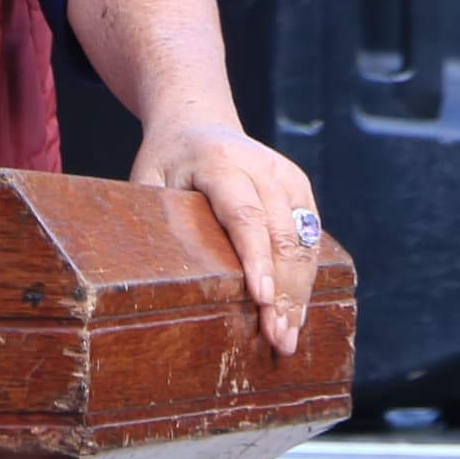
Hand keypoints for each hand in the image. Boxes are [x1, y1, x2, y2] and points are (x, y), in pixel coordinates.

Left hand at [132, 119, 323, 358]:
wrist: (196, 120)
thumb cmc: (167, 159)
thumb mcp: (149, 180)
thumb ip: (158, 219)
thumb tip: (158, 278)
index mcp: (219, 161)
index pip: (245, 215)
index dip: (256, 259)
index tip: (262, 298)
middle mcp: (260, 165)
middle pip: (281, 234)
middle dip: (283, 290)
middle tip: (278, 338)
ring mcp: (285, 175)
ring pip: (303, 239)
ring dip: (299, 291)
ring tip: (288, 336)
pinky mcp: (299, 188)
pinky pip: (310, 236)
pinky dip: (306, 276)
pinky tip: (297, 310)